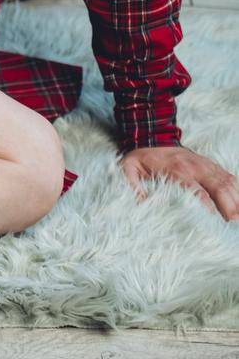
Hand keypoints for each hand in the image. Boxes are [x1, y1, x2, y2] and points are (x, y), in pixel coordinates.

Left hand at [118, 144, 238, 219]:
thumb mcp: (129, 168)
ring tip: (238, 218)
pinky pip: (229, 177)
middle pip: (217, 185)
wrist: (151, 136)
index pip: (195, 189)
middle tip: (232, 222)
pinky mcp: (211, 166)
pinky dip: (237, 189)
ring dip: (235, 198)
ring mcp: (205, 165)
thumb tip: (139, 204)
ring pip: (226, 181)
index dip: (205, 205)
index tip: (212, 220)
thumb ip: (132, 185)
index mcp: (176, 169)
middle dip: (228, 204)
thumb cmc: (142, 157)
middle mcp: (195, 166)